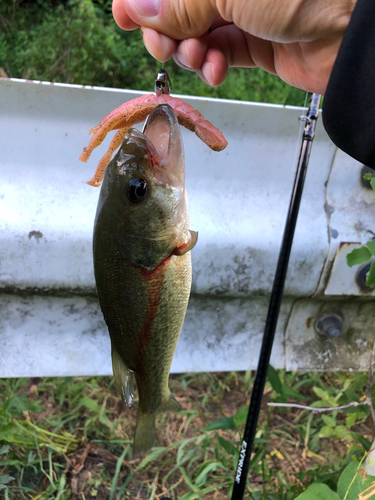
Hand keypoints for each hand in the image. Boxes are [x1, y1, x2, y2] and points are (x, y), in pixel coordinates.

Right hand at [112, 0, 355, 93]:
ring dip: (189, 50)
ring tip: (197, 58)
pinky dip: (212, 65)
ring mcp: (246, 9)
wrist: (356, 31)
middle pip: (180, 5)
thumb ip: (181, 3)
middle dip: (165, 29)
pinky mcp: (258, 41)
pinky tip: (214, 70)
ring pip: (198, 32)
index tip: (123, 15)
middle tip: (160, 46)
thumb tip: (135, 7)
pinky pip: (221, 53)